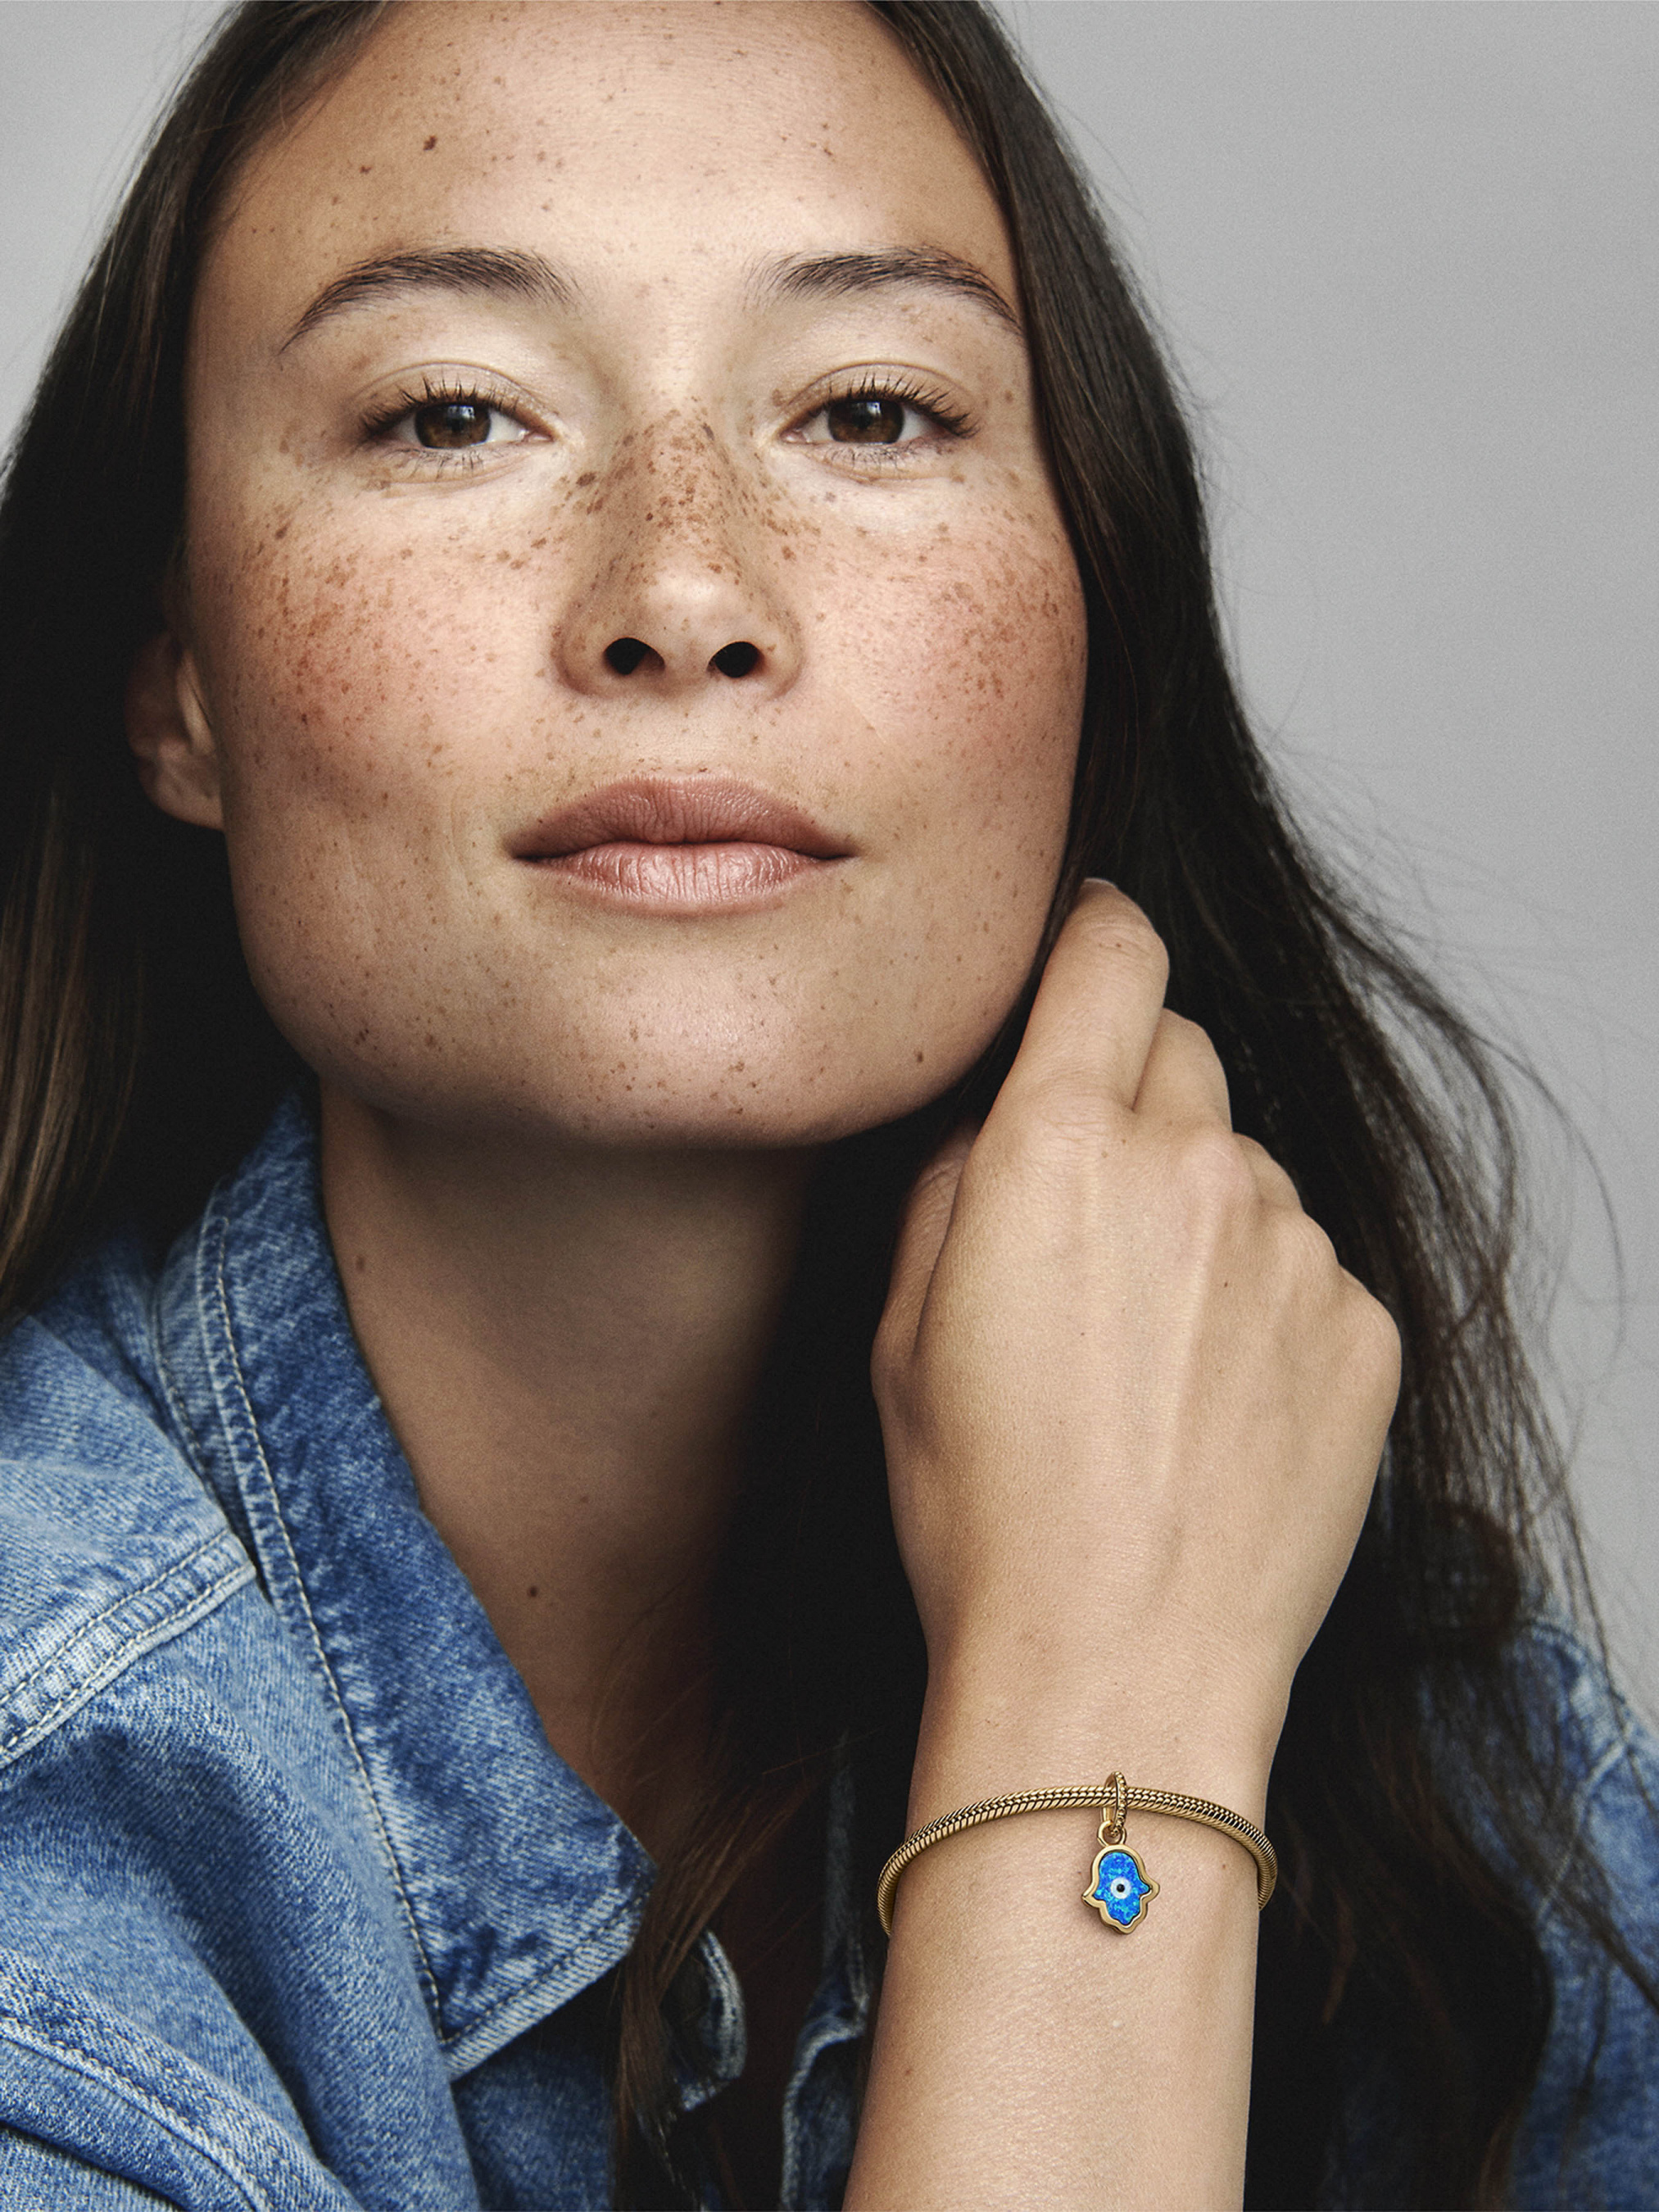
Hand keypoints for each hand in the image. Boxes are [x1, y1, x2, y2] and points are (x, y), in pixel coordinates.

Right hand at [873, 883, 1399, 1797]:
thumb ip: (952, 1178)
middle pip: (1181, 1050)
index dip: (1097, 934)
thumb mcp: (898, 1329)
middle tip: (1087, 1214)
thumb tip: (999, 1112)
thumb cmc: (979, 1511)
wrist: (1119, 1668)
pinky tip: (1212, 1405)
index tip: (1090, 946)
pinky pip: (1306, 1267)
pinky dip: (1262, 1303)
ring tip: (1148, 1352)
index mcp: (1058, 1146)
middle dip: (1133, 1096)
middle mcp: (1194, 1165)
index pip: (1112, 951)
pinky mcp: (1362, 1329)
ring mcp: (1295, 1247)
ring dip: (1199, 1214)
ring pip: (1244, 1169)